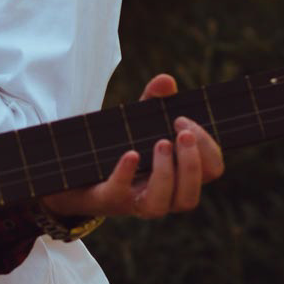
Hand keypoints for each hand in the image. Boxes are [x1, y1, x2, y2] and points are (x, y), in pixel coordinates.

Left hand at [40, 74, 224, 219]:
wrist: (73, 173)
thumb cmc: (118, 148)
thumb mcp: (137, 122)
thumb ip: (153, 101)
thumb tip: (165, 80)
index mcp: (178, 177)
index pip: (211, 171)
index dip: (206, 147)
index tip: (185, 121)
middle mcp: (162, 197)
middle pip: (191, 195)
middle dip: (191, 162)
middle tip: (181, 130)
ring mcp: (134, 202)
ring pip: (163, 204)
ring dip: (166, 173)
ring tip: (161, 142)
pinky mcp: (107, 199)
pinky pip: (120, 192)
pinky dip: (126, 172)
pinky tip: (130, 153)